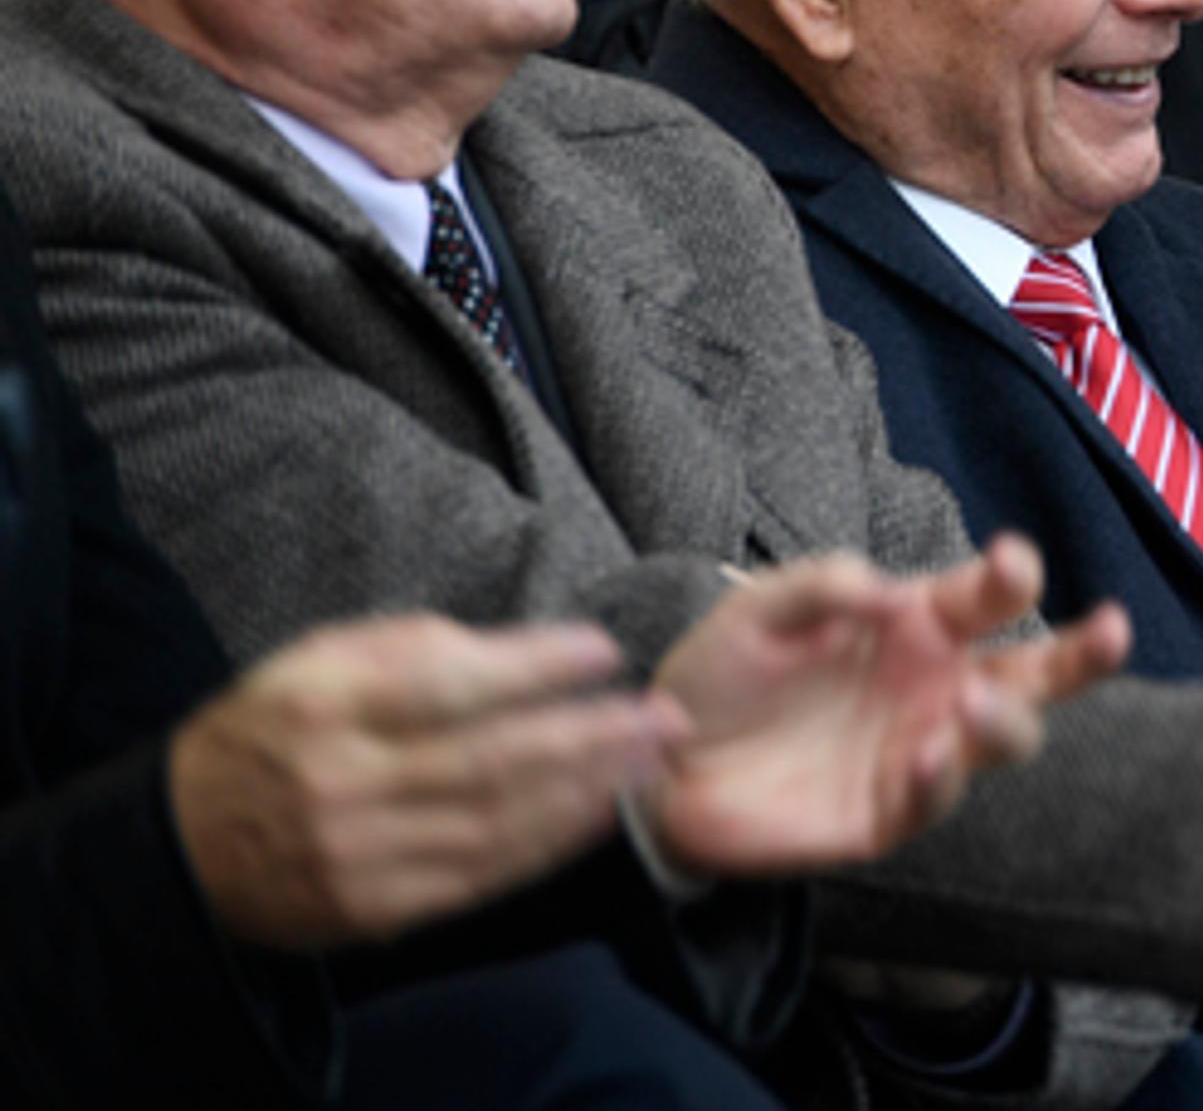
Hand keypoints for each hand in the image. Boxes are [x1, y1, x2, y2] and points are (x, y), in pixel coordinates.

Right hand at [169, 616, 683, 949]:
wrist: (185, 842)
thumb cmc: (274, 728)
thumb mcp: (319, 659)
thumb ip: (414, 647)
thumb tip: (523, 650)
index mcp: (324, 706)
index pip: (448, 684)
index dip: (534, 668)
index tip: (602, 652)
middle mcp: (342, 784)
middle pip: (488, 761)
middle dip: (590, 737)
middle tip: (664, 716)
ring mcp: (360, 856)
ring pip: (497, 823)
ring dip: (588, 791)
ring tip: (653, 760)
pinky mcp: (378, 909)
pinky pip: (484, 875)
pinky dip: (551, 843)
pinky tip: (601, 811)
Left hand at [641, 537, 1130, 878]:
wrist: (660, 767)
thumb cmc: (720, 675)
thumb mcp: (754, 612)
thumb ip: (818, 587)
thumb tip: (889, 590)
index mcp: (917, 623)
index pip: (989, 596)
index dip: (1012, 575)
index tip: (1010, 562)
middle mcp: (937, 685)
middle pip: (1035, 672)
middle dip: (1083, 652)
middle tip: (1111, 631)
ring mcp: (921, 750)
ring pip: (1005, 737)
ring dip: (1005, 718)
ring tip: (973, 703)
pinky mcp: (889, 814)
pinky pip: (934, 799)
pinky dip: (939, 778)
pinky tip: (926, 755)